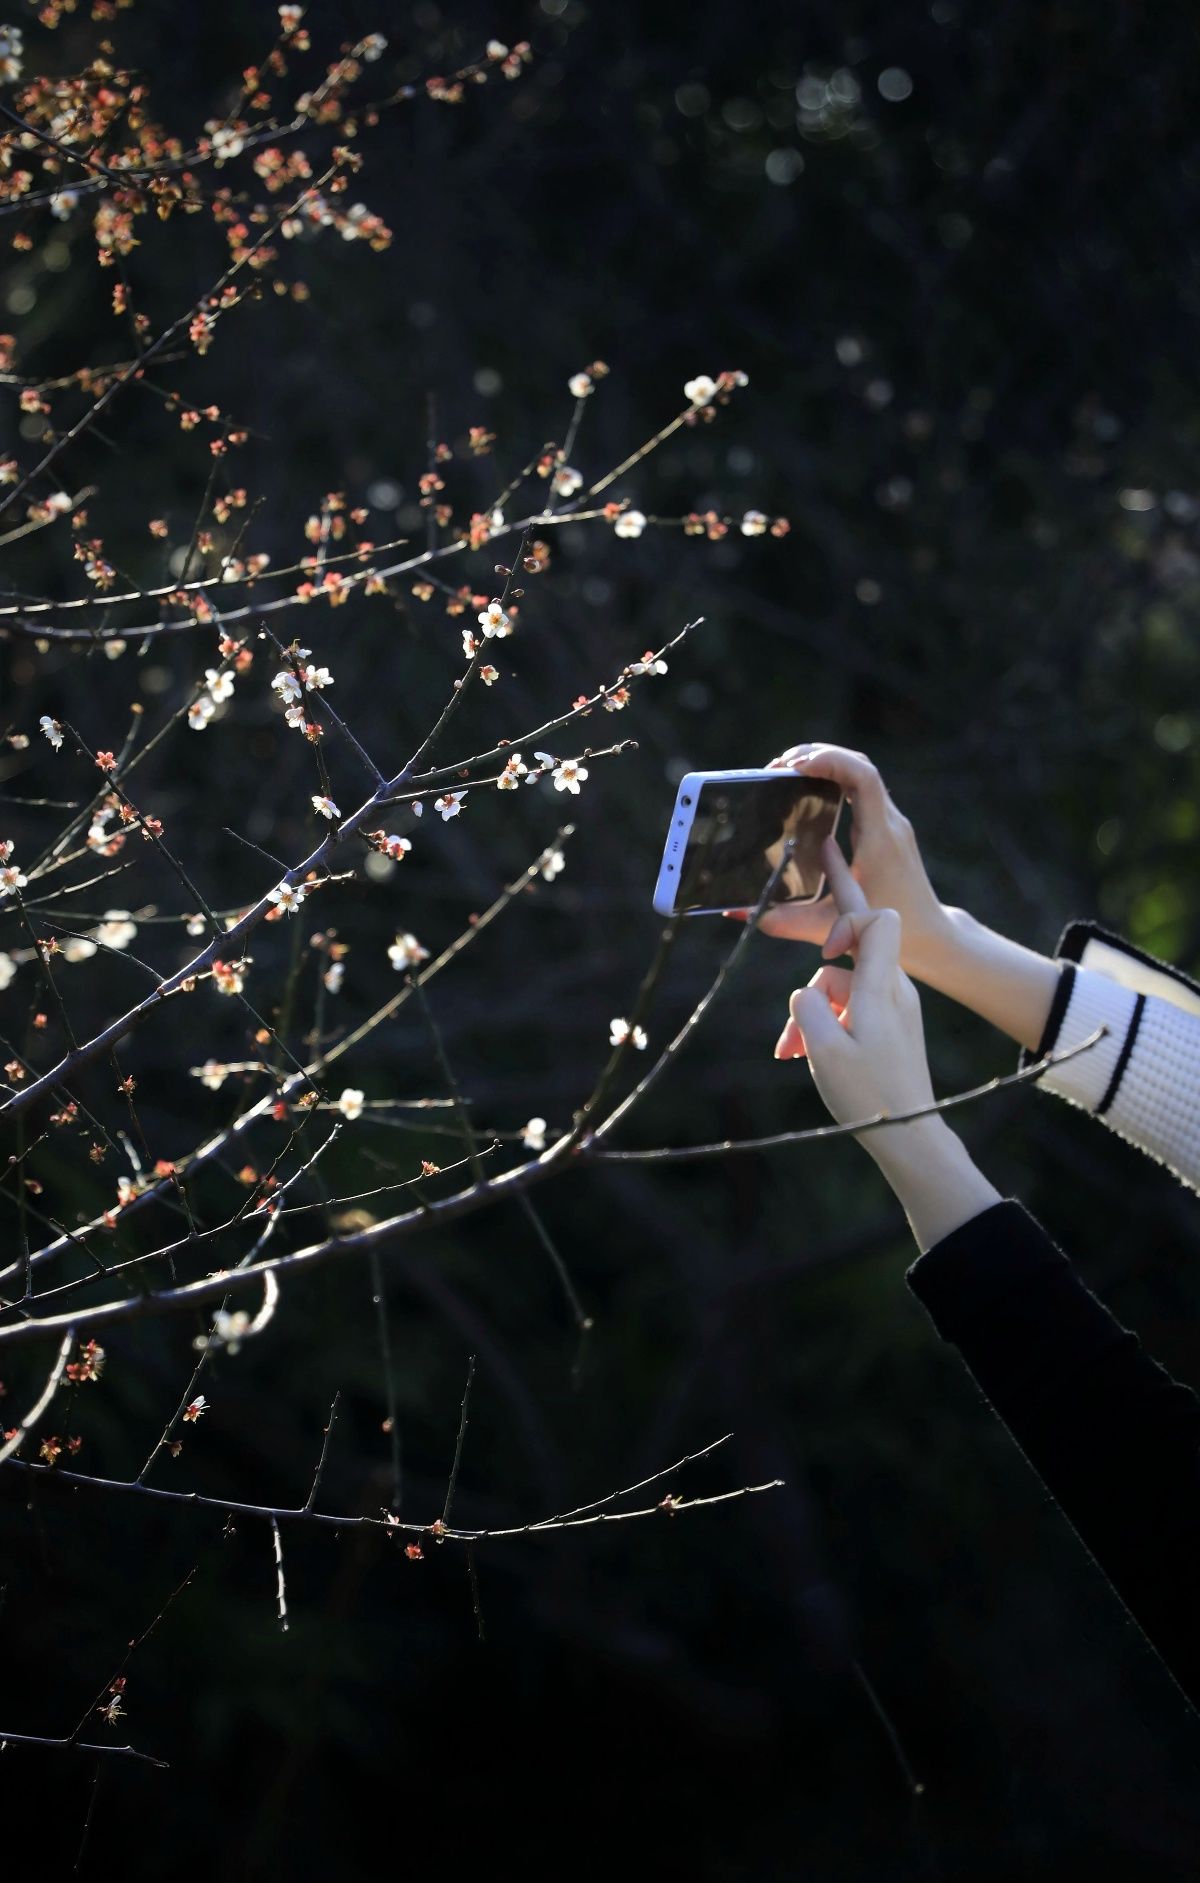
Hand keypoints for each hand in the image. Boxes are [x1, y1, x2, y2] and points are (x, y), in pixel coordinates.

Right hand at [736, 744, 950, 981]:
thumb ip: (786, 921)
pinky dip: (832, 778)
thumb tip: (740, 912)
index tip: (795, 766)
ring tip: (785, 772)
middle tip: (776, 768)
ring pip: (859, 771)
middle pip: (858, 764)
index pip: (863, 779)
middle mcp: (889, 823)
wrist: (930, 935)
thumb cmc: (888, 933)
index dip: (830, 761)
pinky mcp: (885, 828)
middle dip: (817, 755)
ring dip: (824, 763)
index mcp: (879, 839)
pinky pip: (860, 787)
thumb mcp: (831, 927)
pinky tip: (806, 790)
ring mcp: (890, 822)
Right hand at [775, 837, 1001, 1248]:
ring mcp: (890, 1008)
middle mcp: (890, 989)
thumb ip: (807, 1008)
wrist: (911, 1137)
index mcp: (881, 986)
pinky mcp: (886, 1028)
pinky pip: (849, 1010)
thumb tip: (805, 990)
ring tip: (789, 1051)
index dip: (848, 910)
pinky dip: (825, 1025)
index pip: (877, 919)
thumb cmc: (871, 1095)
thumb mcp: (826, 1049)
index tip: (824, 925)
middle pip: (853, 946)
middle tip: (822, 850)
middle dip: (825, 927)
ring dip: (812, 1010)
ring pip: (841, 987)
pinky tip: (800, 1054)